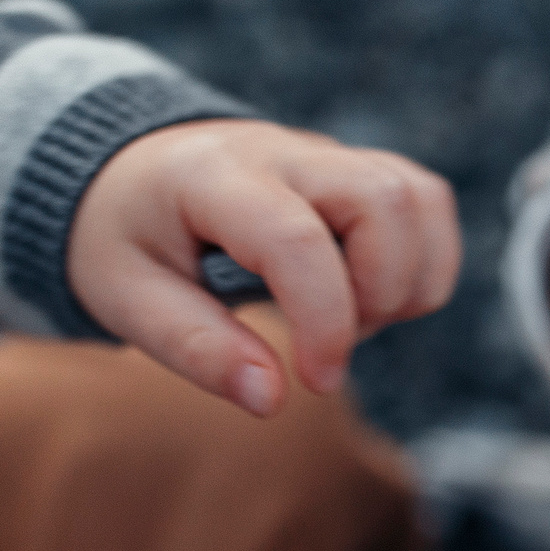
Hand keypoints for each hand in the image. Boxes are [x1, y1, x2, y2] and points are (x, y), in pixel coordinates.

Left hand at [68, 120, 460, 415]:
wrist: (126, 173)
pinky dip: (422, 262)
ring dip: (408, 280)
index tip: (316, 381)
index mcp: (213, 176)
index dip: (325, 320)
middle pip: (385, 201)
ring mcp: (329, 156)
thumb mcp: (124, 297)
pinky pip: (425, 203)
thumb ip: (196, 347)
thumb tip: (272, 398)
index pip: (297, 239)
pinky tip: (367, 298)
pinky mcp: (357, 170)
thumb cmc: (124, 237)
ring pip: (418, 199)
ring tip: (349, 319)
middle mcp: (284, 152)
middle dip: (380, 295)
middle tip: (329, 343)